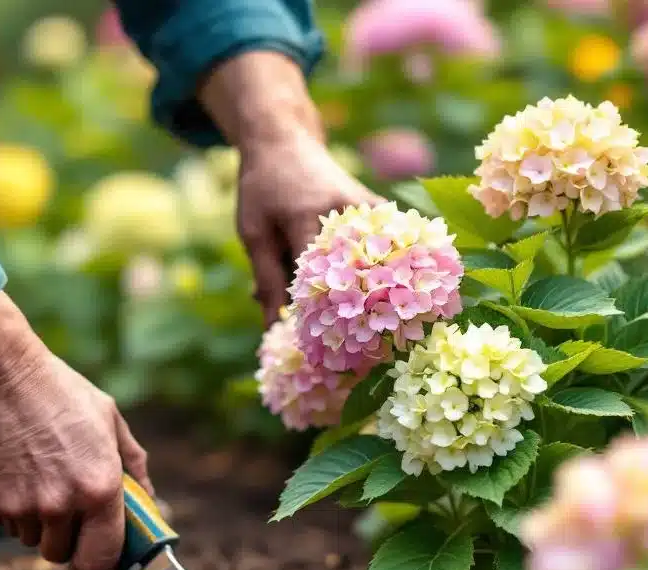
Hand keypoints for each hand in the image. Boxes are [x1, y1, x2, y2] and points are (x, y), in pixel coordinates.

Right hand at [0, 293, 151, 569]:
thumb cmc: (58, 392)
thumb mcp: (110, 420)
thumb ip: (133, 465)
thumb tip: (147, 500)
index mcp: (99, 489)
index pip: (101, 560)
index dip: (97, 569)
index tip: (92, 565)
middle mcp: (61, 505)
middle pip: (60, 556)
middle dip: (63, 540)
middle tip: (62, 508)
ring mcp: (20, 507)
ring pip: (30, 540)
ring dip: (35, 522)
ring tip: (35, 477)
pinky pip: (2, 522)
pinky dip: (8, 507)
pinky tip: (11, 471)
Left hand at [198, 50, 381, 325]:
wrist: (285, 141)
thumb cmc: (262, 189)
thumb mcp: (253, 233)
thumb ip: (267, 279)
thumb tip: (273, 328)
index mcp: (305, 215)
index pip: (316, 276)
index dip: (318, 313)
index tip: (318, 347)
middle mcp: (343, 211)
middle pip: (355, 273)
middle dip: (355, 313)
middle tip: (356, 351)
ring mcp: (367, 207)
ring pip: (378, 261)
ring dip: (376, 294)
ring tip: (384, 332)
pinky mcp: (380, 208)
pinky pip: (388, 245)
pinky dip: (387, 271)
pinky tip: (393, 298)